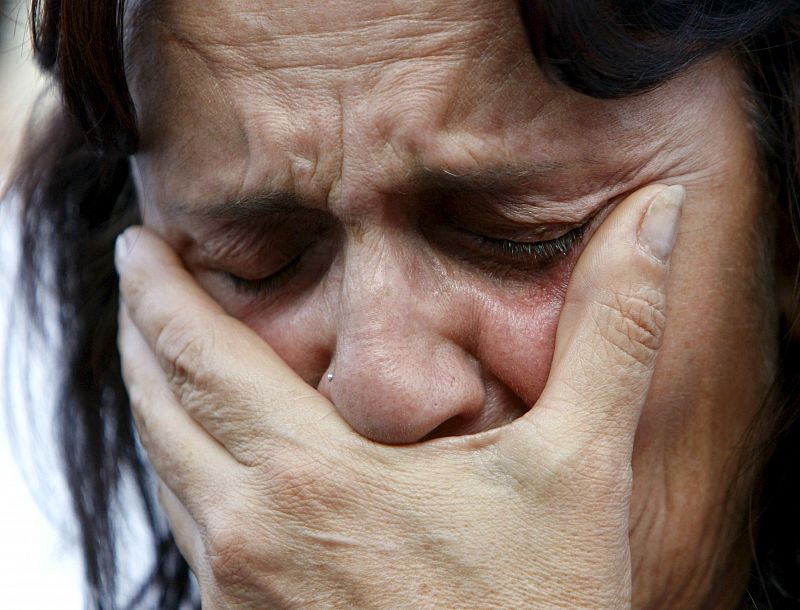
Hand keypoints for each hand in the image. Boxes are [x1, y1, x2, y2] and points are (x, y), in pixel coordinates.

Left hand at [116, 183, 683, 608]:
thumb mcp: (581, 469)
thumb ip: (612, 335)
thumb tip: (656, 218)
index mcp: (312, 478)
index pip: (198, 356)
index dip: (158, 290)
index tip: (138, 242)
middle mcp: (249, 536)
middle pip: (158, 408)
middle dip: (141, 332)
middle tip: (137, 280)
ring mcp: (236, 594)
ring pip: (164, 471)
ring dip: (153, 400)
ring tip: (157, 353)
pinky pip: (188, 529)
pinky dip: (181, 468)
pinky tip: (207, 458)